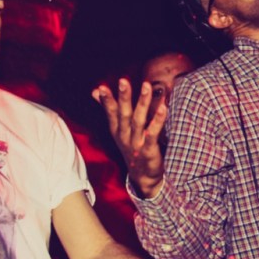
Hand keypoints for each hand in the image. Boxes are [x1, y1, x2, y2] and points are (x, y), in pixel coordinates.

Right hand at [92, 79, 166, 197]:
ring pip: (138, 120)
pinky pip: (153, 134)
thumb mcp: (118, 130)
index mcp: (117, 131)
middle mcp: (125, 137)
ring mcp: (136, 144)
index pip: (110, 113)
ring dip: (142, 102)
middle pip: (123, 115)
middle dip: (123, 97)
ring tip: (146, 86)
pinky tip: (163, 107)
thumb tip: (95, 91)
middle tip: (123, 81)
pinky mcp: (149, 151)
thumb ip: (109, 109)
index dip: (106, 101)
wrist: (144, 177)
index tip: (102, 87)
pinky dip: (158, 120)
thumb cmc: (132, 147)